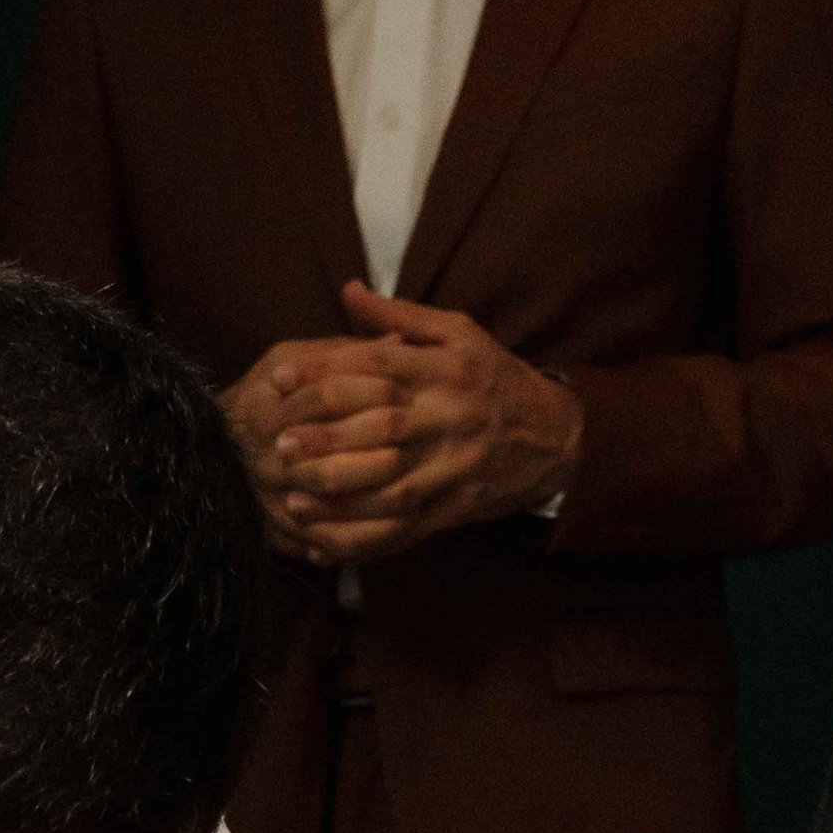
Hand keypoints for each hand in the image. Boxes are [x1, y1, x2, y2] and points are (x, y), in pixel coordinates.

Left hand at [224, 283, 581, 563]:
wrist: (553, 437)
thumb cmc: (494, 379)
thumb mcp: (459, 334)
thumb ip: (401, 318)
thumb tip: (349, 291)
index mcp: (446, 368)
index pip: (377, 364)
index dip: (324, 371)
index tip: (280, 378)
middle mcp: (449, 416)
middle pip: (382, 425)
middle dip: (327, 435)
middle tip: (280, 441)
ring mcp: (452, 466)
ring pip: (391, 484)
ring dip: (340, 494)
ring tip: (292, 495)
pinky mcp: (453, 508)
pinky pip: (404, 529)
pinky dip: (363, 539)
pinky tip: (324, 542)